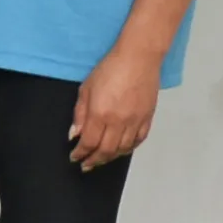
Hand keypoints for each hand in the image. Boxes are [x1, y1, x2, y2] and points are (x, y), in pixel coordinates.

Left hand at [70, 47, 163, 167]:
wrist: (139, 58)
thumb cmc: (109, 69)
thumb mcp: (86, 89)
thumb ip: (80, 114)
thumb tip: (75, 135)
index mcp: (100, 114)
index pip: (89, 143)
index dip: (80, 153)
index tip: (75, 157)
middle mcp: (119, 121)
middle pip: (106, 150)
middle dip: (94, 160)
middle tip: (86, 165)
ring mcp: (136, 120)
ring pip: (124, 148)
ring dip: (111, 157)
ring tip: (101, 159)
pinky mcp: (148, 117)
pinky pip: (140, 139)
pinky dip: (130, 148)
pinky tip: (122, 150)